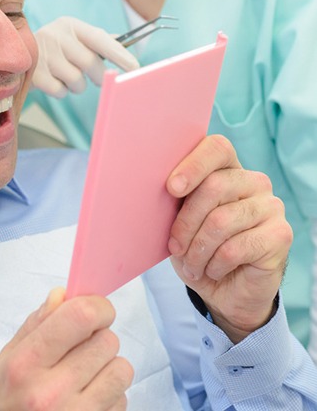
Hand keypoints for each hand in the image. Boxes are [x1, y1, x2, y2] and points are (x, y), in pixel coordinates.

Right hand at [0, 288, 131, 409]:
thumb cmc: (4, 405)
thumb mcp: (4, 363)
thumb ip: (34, 326)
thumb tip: (62, 295)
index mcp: (26, 364)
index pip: (81, 317)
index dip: (97, 306)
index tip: (96, 310)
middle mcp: (52, 392)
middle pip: (107, 340)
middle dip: (98, 339)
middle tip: (81, 350)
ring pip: (121, 369)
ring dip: (108, 368)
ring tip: (85, 377)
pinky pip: (123, 400)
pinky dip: (111, 397)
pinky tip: (88, 401)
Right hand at [31, 17, 138, 97]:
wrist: (16, 53)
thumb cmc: (55, 48)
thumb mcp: (74, 38)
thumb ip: (98, 41)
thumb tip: (126, 43)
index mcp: (70, 25)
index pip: (99, 38)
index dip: (118, 53)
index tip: (135, 67)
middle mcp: (56, 35)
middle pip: (89, 63)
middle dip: (98, 76)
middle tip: (96, 79)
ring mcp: (42, 54)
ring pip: (76, 80)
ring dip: (77, 85)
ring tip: (67, 77)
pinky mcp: (33, 73)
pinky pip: (60, 91)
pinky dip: (61, 91)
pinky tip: (53, 81)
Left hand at [166, 135, 291, 341]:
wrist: (226, 290)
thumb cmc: (197, 247)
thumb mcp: (179, 220)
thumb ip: (176, 197)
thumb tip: (157, 181)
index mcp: (227, 168)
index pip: (217, 148)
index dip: (193, 165)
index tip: (172, 188)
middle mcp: (254, 181)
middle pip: (213, 186)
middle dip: (186, 222)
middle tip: (175, 247)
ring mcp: (271, 206)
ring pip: (221, 220)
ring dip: (197, 250)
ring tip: (191, 265)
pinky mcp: (281, 234)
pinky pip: (236, 247)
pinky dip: (215, 264)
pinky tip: (213, 270)